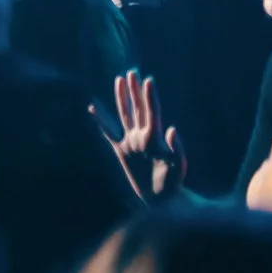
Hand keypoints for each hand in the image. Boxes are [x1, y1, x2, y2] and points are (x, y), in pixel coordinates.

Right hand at [97, 70, 185, 200]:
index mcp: (155, 139)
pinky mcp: (121, 151)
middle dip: (135, 91)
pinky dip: (100, 120)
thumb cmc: (173, 184)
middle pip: (138, 109)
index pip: (152, 113)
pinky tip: (93, 108)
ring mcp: (131, 142)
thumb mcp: (178, 168)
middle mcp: (142, 136)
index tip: (148, 80)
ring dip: (122, 98)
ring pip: (125, 115)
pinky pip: (108, 132)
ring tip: (119, 80)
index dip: (150, 97)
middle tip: (132, 73)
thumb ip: (176, 149)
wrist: (163, 200)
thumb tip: (172, 130)